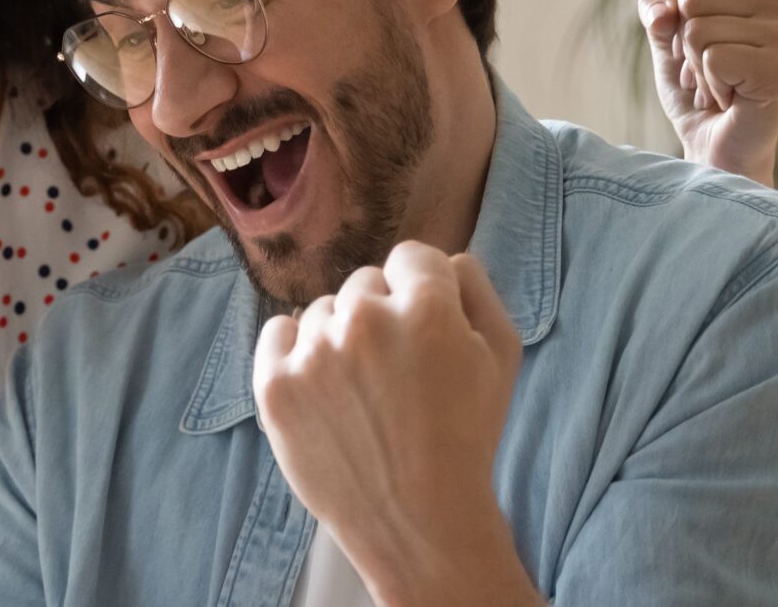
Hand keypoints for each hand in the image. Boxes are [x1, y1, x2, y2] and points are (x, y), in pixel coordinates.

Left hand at [253, 242, 537, 604]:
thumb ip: (475, 288)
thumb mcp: (502, 356)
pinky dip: (294, 351)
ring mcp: (314, 353)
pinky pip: (276, 332)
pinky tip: (322, 386)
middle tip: (397, 373)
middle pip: (365, 283)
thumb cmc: (467, 437)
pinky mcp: (275, 385)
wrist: (417, 520)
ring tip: (364, 394)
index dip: (423, 294)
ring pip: (322, 311)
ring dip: (339, 338)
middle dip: (382, 316)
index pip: (412, 257)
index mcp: (426, 308)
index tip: (425, 334)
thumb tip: (443, 258)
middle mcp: (364, 320)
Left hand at [638, 0, 777, 185]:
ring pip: (698, 30)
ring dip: (698, 70)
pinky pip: (713, 58)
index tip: (702, 47)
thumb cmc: (695, 92)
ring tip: (723, 89)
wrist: (713, 149)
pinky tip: (732, 101)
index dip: (680, 15)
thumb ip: (656, 9)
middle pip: (692, 0)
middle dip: (686, 46)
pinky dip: (709, 86)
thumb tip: (666, 8)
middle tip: (713, 74)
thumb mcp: (666, 41)